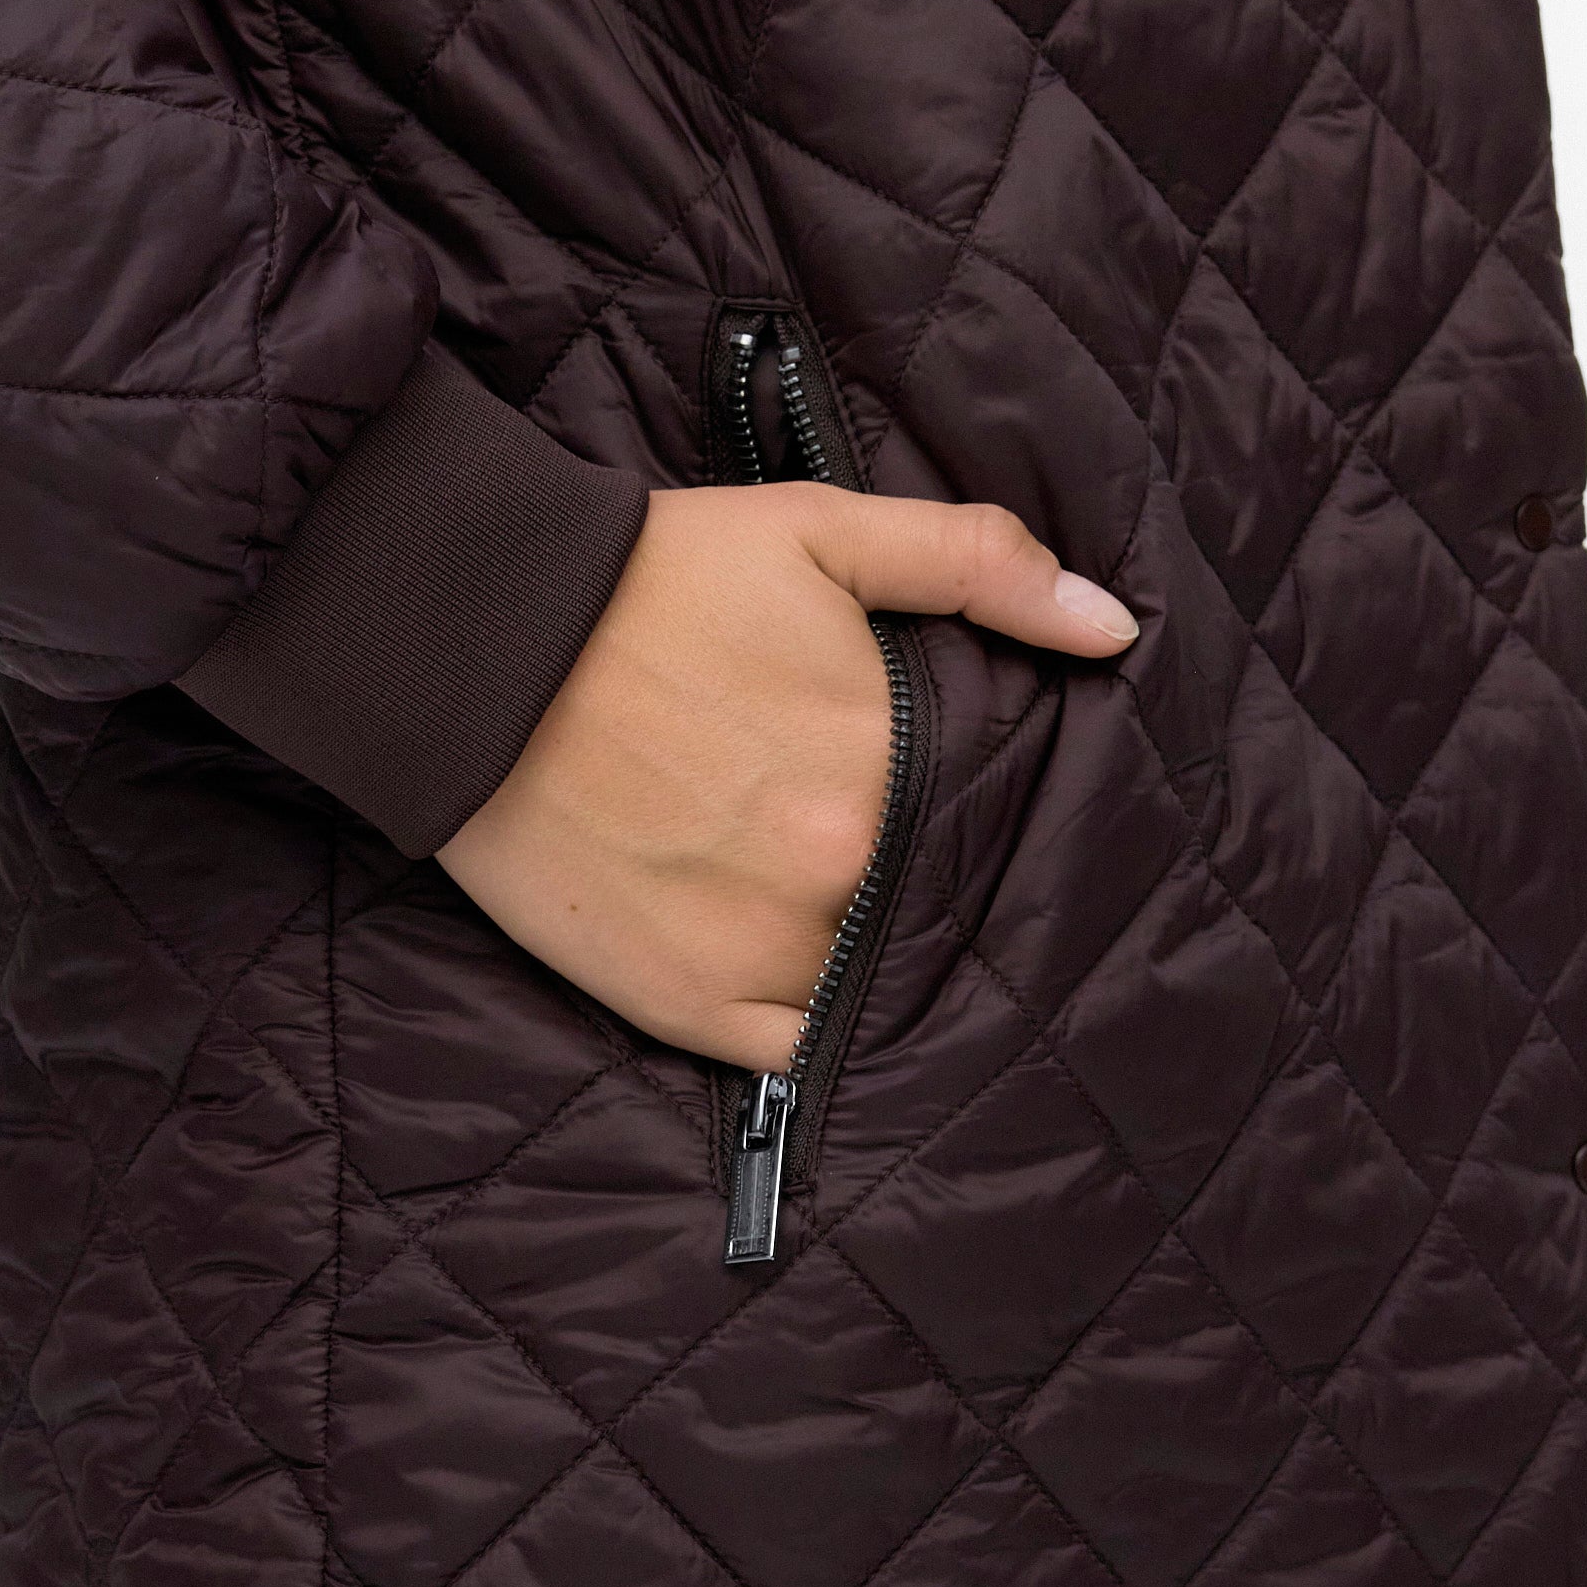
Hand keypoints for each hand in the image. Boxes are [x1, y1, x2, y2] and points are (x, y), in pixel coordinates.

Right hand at [437, 483, 1138, 1069]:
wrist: (473, 648)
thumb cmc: (649, 578)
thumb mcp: (823, 531)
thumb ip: (977, 564)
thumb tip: (1113, 629)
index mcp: (886, 765)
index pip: (986, 818)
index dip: (978, 810)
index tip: (959, 802)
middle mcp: (835, 873)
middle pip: (928, 904)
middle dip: (922, 883)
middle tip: (879, 853)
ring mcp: (761, 953)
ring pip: (867, 983)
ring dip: (869, 959)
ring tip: (839, 916)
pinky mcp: (685, 1007)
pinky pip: (789, 1055)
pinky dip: (806, 1033)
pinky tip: (803, 989)